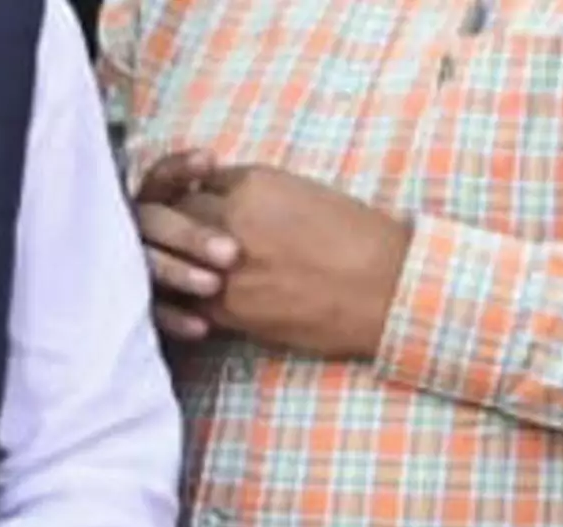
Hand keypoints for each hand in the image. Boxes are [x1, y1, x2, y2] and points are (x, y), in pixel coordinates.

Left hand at [140, 158, 409, 363]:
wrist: (391, 292)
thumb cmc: (362, 240)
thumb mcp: (305, 191)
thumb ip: (257, 191)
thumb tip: (223, 199)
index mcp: (252, 184)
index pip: (196, 180)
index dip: (194, 191)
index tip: (201, 201)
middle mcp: (232, 220)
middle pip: (173, 213)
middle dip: (171, 223)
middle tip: (172, 234)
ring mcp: (226, 268)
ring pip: (172, 257)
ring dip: (173, 261)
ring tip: (186, 267)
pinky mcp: (233, 309)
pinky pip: (187, 298)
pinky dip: (186, 296)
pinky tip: (200, 296)